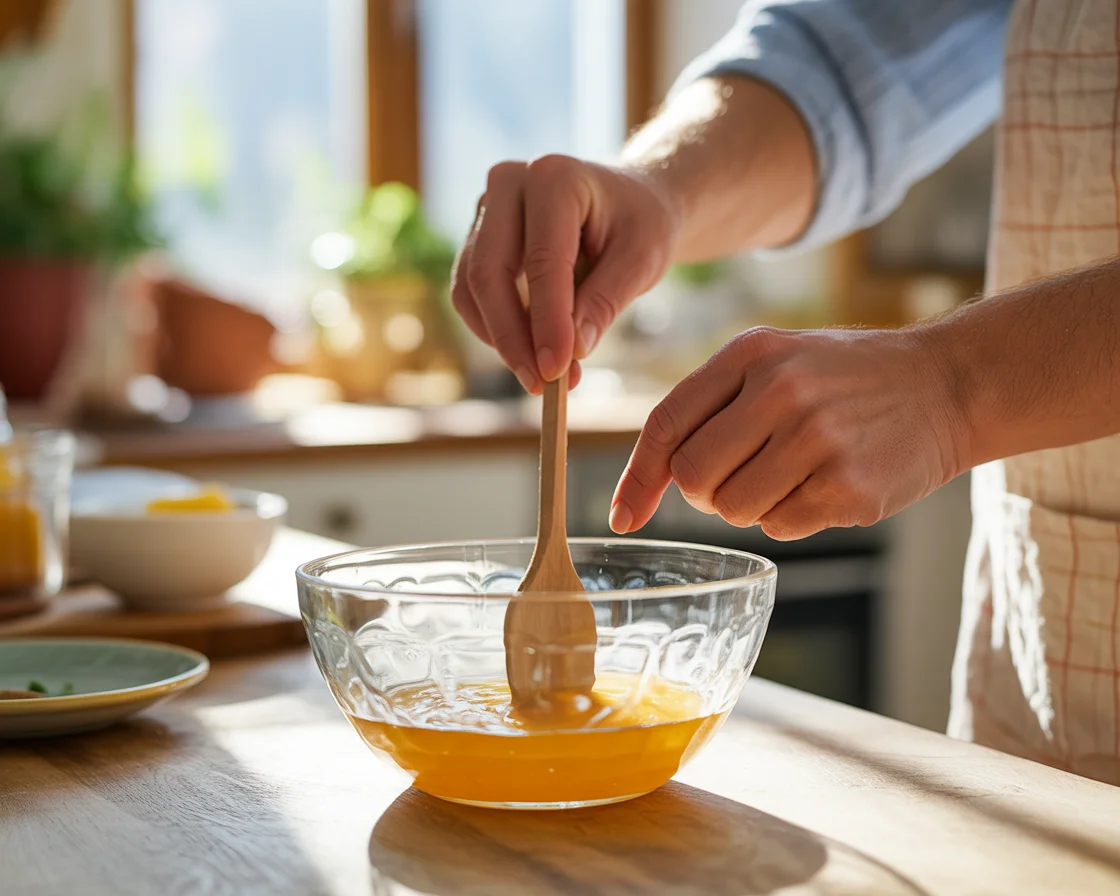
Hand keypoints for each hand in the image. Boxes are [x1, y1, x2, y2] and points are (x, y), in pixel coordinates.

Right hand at [451, 155, 679, 392]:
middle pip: (489, 272)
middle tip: (541, 385)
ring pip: (472, 287)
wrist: (632, 201)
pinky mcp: (478, 236)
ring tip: (542, 378)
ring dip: (501, 339)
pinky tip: (529, 354)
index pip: (542, 261)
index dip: (546, 321)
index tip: (556, 371)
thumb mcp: (643, 261)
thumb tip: (571, 355)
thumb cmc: (641, 225)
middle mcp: (509, 183)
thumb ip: (605, 302)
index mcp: (555, 177)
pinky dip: (496, 330)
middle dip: (512, 336)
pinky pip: (472, 293)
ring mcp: (487, 209)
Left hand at [610, 326, 969, 539]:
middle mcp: (781, 391)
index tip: (623, 517)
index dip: (639, 476)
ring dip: (750, 504)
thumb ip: (711, 405)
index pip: (667, 422)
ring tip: (791, 472)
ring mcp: (818, 439)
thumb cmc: (842, 379)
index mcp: (751, 353)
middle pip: (694, 476)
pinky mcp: (849, 486)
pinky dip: (790, 516)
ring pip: (734, 509)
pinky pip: (780, 526)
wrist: (945, 385)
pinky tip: (823, 483)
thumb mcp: (775, 359)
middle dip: (703, 491)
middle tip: (738, 477)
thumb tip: (650, 481)